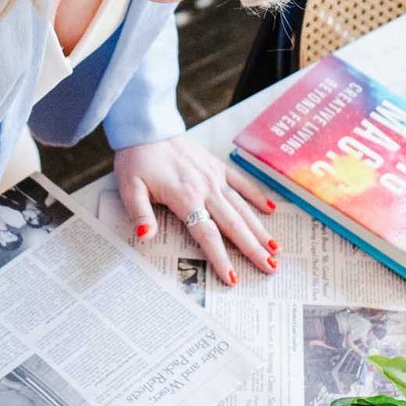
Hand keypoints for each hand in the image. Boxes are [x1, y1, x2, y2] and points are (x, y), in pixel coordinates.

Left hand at [115, 137, 278, 284]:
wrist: (148, 127)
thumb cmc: (137, 159)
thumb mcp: (129, 187)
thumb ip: (140, 213)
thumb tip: (145, 236)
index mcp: (184, 198)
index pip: (207, 234)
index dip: (221, 258)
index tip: (233, 278)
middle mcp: (205, 189)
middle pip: (233, 225)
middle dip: (253, 248)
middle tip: (270, 268)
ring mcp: (214, 177)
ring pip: (242, 207)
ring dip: (259, 229)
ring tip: (276, 248)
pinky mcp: (217, 166)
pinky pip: (241, 183)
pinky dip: (257, 196)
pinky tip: (270, 210)